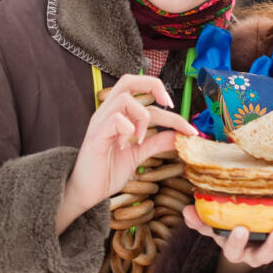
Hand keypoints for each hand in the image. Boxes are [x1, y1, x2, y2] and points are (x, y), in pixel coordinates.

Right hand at [56, 75, 197, 233]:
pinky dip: (128, 130)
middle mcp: (107, 112)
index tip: (185, 122)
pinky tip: (125, 146)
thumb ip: (157, 142)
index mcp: (117, 113)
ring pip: (125, 99)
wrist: (86, 193)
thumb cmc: (108, 170)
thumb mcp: (139, 153)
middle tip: (169, 105)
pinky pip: (115, 119)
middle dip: (154, 86)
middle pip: (128, 80)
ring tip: (141, 138)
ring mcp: (99, 122)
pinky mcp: (95, 136)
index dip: (166, 101)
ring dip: (142, 117)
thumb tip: (180, 135)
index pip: (143, 93)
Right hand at [183, 205, 272, 266]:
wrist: (250, 239)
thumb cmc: (232, 226)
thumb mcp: (215, 225)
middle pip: (265, 256)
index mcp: (237, 249)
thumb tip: (186, 210)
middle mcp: (258, 254)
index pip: (234, 250)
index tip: (240, 229)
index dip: (237, 242)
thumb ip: (201, 220)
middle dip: (272, 245)